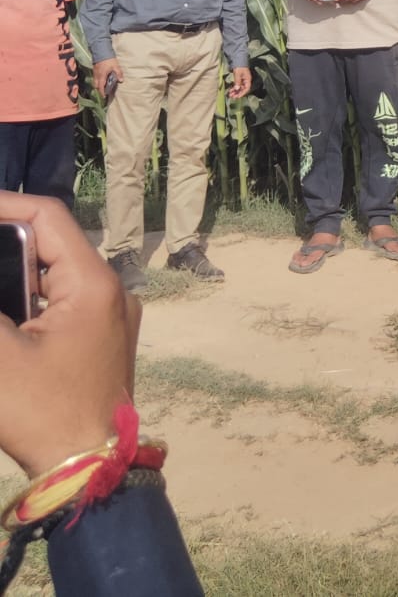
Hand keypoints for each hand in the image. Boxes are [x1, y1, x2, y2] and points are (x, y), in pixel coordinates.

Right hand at [0, 192, 140, 477]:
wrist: (86, 467)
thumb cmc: (42, 411)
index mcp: (94, 283)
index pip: (48, 218)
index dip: (4, 205)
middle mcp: (112, 291)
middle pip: (51, 244)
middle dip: (4, 243)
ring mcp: (112, 315)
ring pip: (55, 274)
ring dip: (15, 274)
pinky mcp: (104, 338)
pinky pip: (63, 301)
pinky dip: (29, 299)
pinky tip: (5, 315)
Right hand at [92, 58, 122, 98]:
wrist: (101, 51)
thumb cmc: (109, 59)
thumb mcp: (116, 66)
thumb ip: (118, 73)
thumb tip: (121, 81)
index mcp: (101, 76)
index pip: (101, 86)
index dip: (102, 92)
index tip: (104, 97)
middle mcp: (96, 75)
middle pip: (96, 85)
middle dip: (99, 89)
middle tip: (104, 91)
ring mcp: (94, 72)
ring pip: (94, 81)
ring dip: (98, 84)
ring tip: (104, 86)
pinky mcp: (94, 69)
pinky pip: (95, 77)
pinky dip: (98, 80)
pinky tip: (103, 79)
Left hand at [227, 67, 251, 98]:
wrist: (238, 60)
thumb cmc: (239, 67)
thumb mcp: (238, 74)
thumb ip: (237, 81)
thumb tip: (237, 89)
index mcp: (248, 80)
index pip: (246, 88)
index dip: (242, 93)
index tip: (237, 97)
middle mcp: (246, 81)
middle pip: (243, 89)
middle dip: (238, 93)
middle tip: (232, 97)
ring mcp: (242, 80)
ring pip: (239, 88)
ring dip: (235, 92)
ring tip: (230, 94)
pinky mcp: (239, 79)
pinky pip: (237, 85)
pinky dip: (234, 88)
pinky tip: (230, 90)